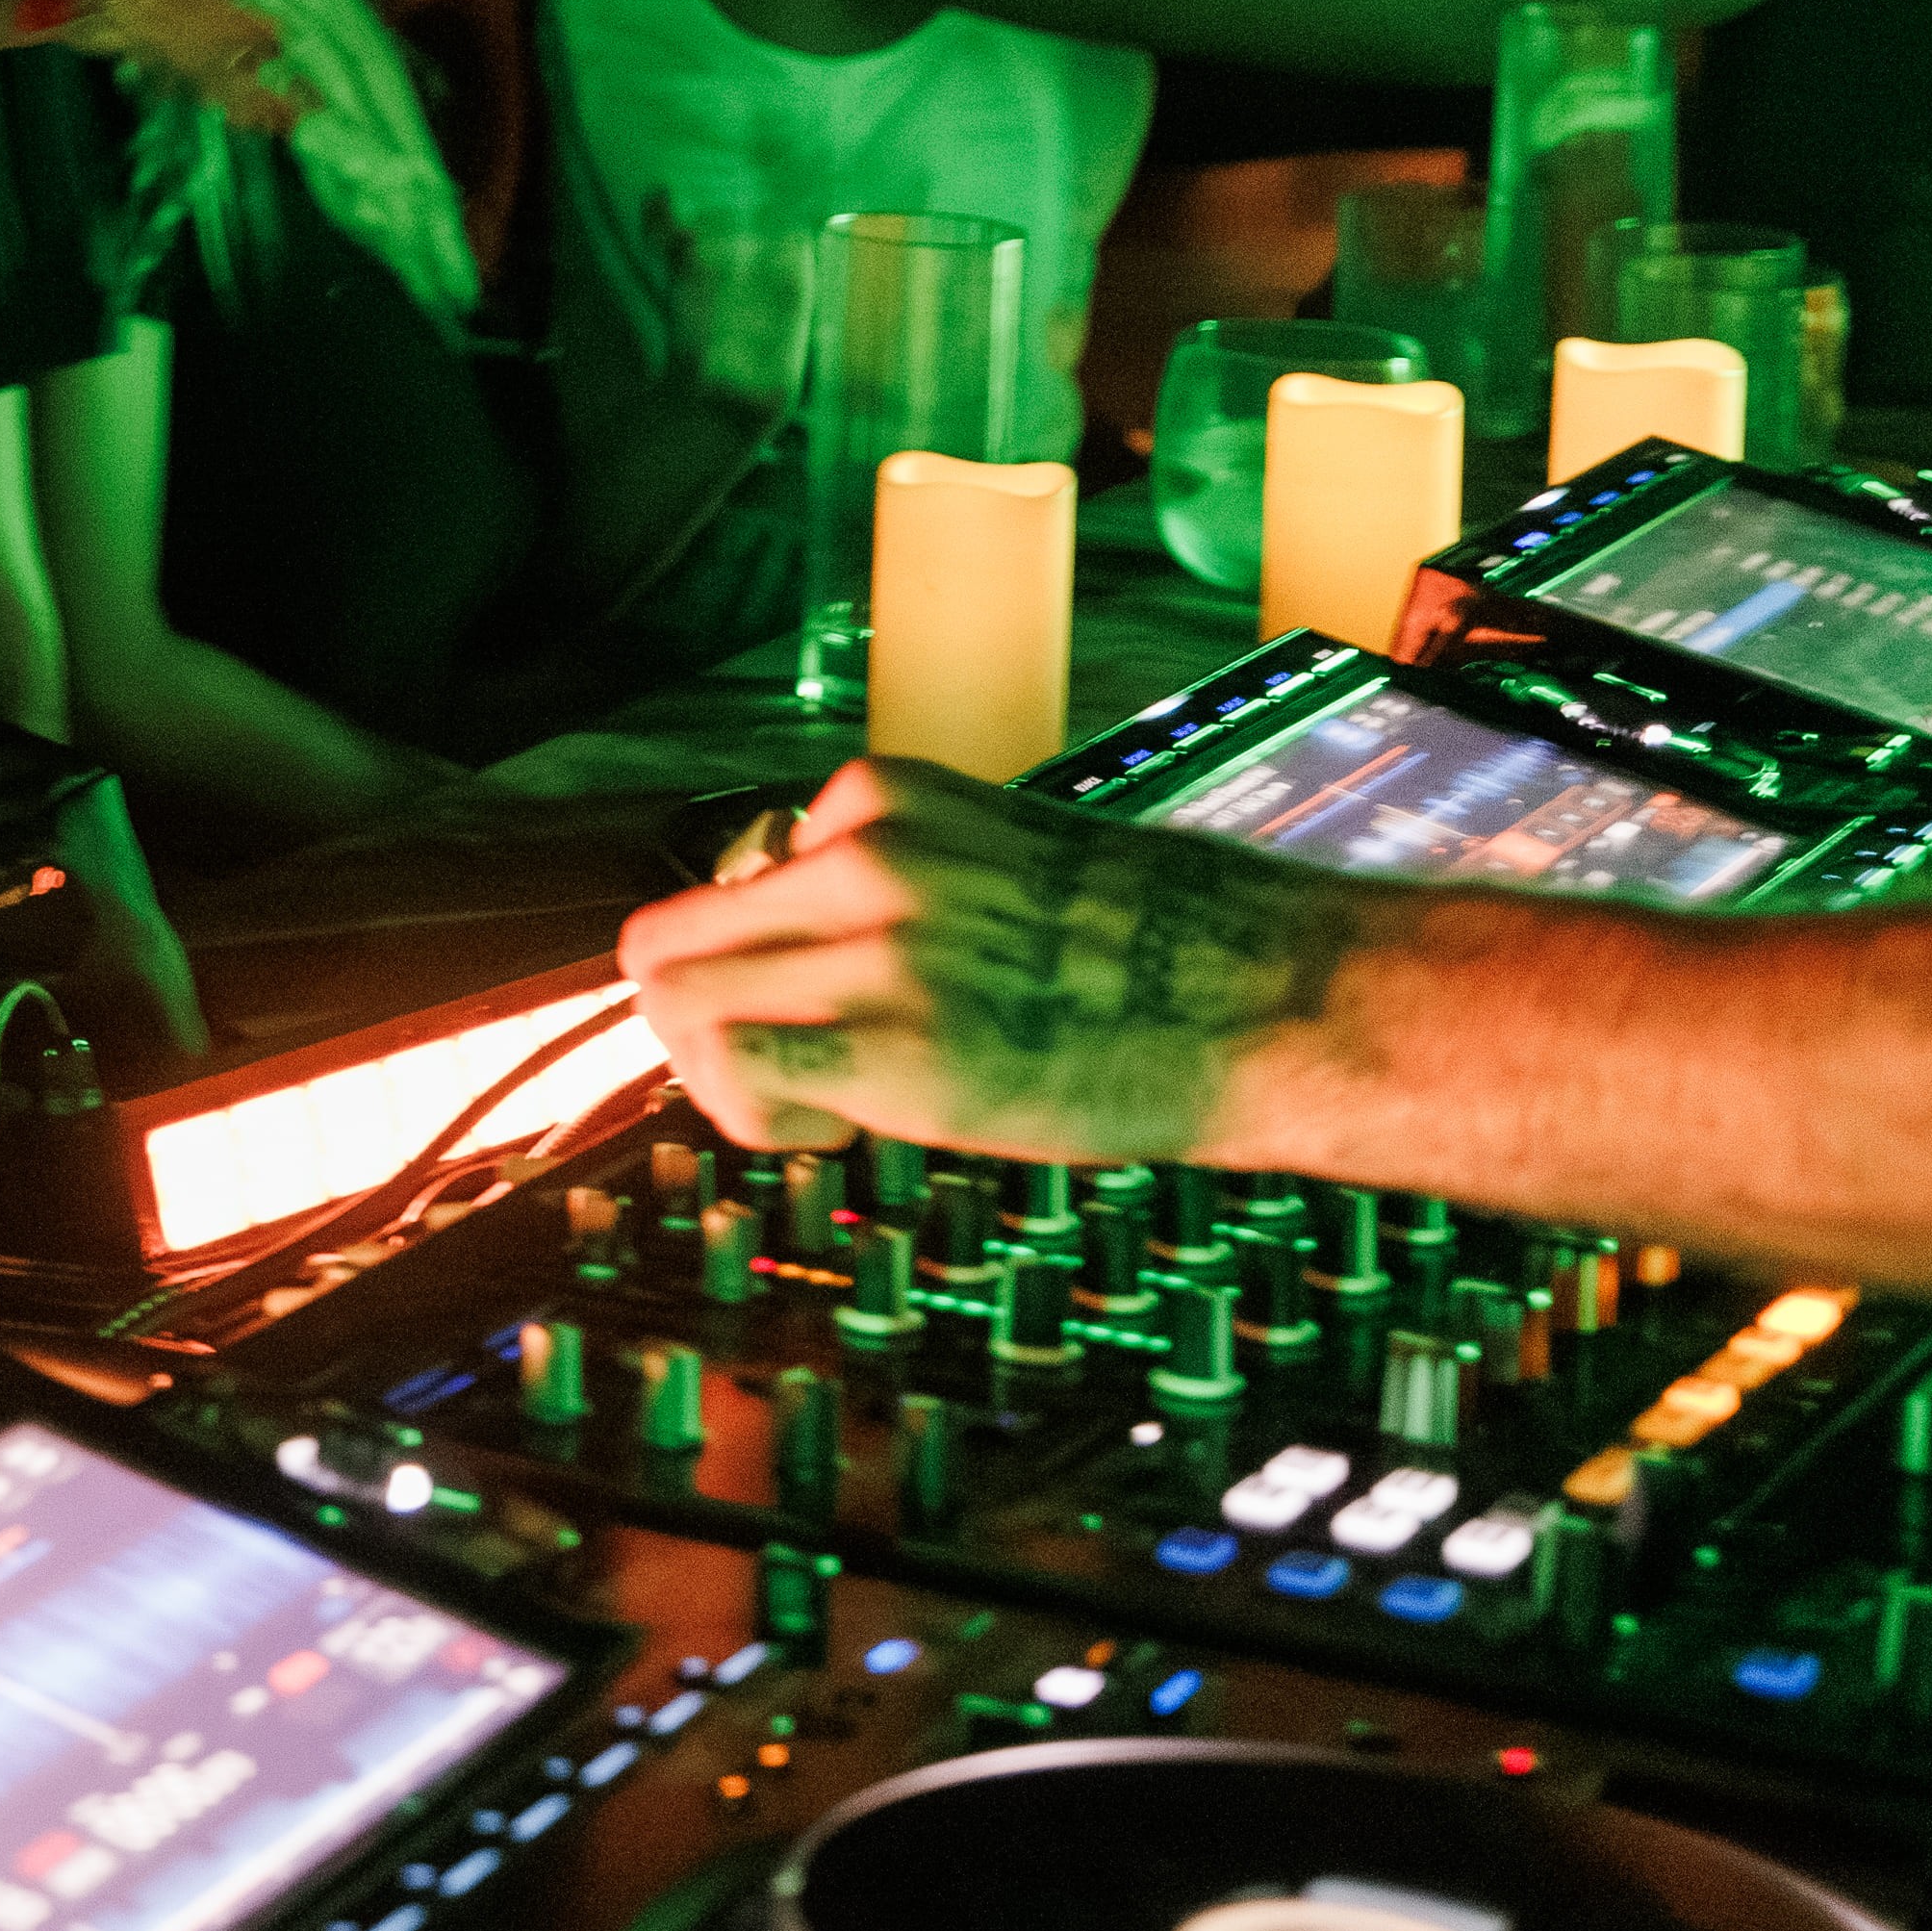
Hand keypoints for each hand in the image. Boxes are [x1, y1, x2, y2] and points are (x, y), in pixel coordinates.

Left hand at [614, 758, 1381, 1166]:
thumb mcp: (990, 867)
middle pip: (664, 942)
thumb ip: (884, 888)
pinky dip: (755, 1115)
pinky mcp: (895, 1040)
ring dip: (727, 1072)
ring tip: (833, 1102)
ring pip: (677, 1006)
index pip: (724, 884)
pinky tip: (840, 1129)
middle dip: (701, 1021)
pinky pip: (729, 1071)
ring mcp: (874, 944)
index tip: (823, 1011)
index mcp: (877, 800)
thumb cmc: (1145, 951)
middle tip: (796, 1072)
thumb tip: (784, 952)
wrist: (1267, 996)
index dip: (754, 967)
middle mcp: (858, 856)